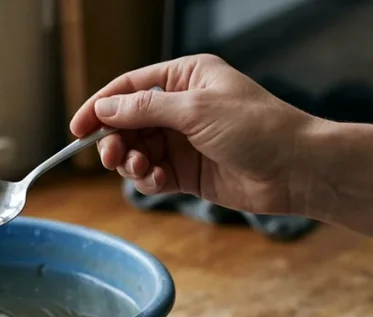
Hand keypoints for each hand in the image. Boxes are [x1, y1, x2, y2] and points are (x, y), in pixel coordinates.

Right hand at [70, 54, 314, 215]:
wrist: (296, 170)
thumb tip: (104, 109)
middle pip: (127, 122)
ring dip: (131, 163)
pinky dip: (147, 180)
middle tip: (112, 157)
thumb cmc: (257, 128)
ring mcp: (183, 140)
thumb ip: (145, 109)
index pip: (129, 88)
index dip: (100, 107)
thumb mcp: (196, 110)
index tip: (76, 130)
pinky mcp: (186, 171)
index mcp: (185, 78)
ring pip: (136, 151)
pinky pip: (151, 175)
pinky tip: (159, 183)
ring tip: (143, 170)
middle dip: (115, 141)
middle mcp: (181, 106)